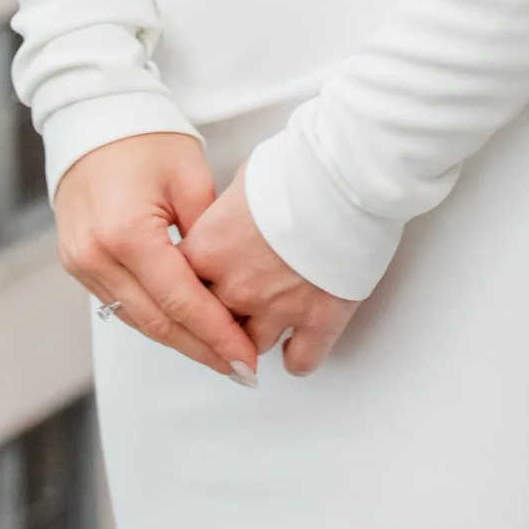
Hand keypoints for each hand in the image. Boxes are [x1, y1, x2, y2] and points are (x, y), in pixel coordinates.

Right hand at [52, 133, 260, 381]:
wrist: (91, 115)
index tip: (248, 358)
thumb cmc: (145, 136)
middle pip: (158, 322)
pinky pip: (120, 303)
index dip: (218, 335)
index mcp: (127, 234)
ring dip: (180, 341)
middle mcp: (97, 256)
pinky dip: (155, 318)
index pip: (181, 302)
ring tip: (221, 357)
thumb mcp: (190, 179)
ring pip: (137, 320)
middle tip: (242, 370)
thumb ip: (209, 238)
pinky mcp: (76, 263)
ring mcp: (80, 263)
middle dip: (203, 350)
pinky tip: (185, 329)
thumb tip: (231, 285)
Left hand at [184, 166, 359, 378]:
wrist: (348, 173)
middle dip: (226, 313)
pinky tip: (300, 343)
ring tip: (273, 317)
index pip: (179, 285)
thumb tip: (229, 222)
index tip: (204, 285)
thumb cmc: (299, 166)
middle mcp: (236, 286)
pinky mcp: (319, 320)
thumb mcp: (245, 180)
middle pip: (213, 322)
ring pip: (252, 347)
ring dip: (261, 333)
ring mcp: (277, 308)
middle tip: (240, 301)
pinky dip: (299, 356)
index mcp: (209, 248)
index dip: (195, 285)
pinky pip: (299, 362)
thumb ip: (226, 214)